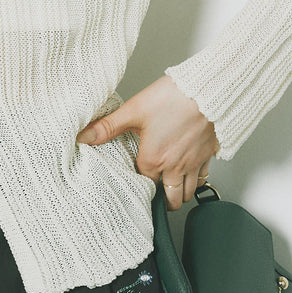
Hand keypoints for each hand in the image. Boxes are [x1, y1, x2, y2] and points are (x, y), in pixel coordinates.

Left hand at [75, 76, 219, 209]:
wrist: (208, 90)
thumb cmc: (173, 98)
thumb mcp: (134, 111)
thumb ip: (108, 127)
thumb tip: (83, 137)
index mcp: (154, 160)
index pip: (143, 187)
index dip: (137, 188)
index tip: (132, 186)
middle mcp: (175, 167)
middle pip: (170, 200)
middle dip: (162, 202)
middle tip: (153, 195)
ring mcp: (194, 163)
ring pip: (188, 193)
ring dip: (179, 195)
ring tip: (169, 188)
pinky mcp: (208, 155)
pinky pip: (203, 179)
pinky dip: (195, 181)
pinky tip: (189, 173)